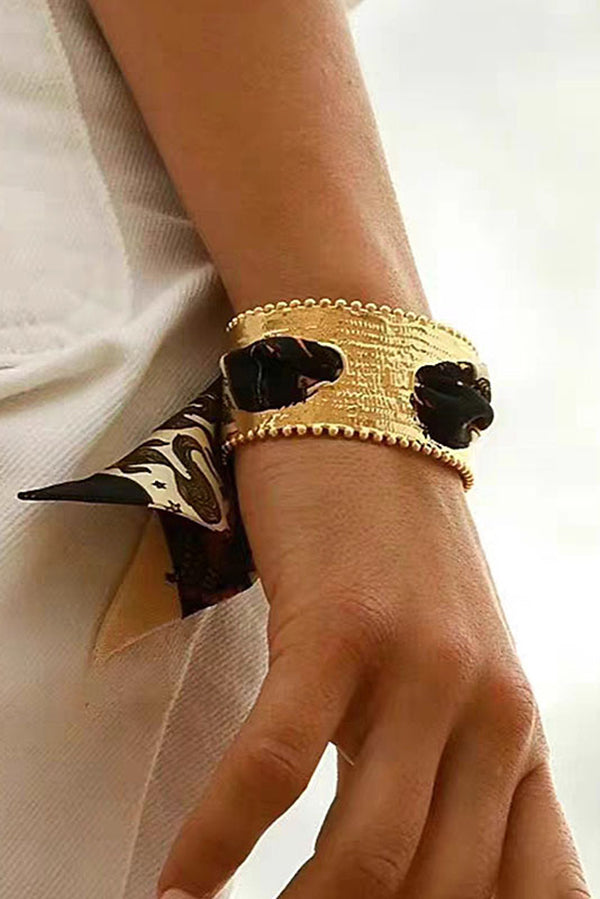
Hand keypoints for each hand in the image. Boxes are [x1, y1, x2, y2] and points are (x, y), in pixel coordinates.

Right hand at [157, 436, 589, 897]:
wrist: (372, 426)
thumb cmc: (403, 561)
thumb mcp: (457, 677)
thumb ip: (463, 775)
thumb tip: (434, 880)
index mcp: (519, 738)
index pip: (536, 896)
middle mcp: (490, 713)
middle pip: (441, 894)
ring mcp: (419, 669)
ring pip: (369, 856)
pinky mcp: (341, 630)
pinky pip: (277, 767)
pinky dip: (219, 840)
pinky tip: (178, 886)